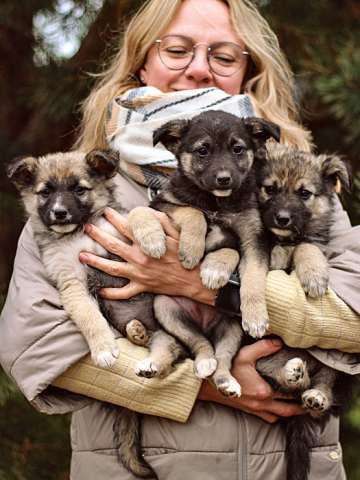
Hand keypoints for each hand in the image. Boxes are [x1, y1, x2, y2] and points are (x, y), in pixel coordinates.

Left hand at [79, 207, 216, 304]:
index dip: (114, 218)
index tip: (105, 212)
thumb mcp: (177, 235)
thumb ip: (163, 223)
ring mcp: (138, 274)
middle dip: (98, 235)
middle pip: (112, 245)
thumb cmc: (187, 256)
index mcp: (146, 244)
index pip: (125, 227)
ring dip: (95, 261)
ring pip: (111, 268)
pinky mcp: (142, 287)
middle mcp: (139, 258)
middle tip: (87, 229)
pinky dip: (111, 294)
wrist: (194, 279)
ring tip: (82, 255)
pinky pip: (123, 293)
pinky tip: (100, 291)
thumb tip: (152, 212)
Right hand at [198, 338, 304, 422]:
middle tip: (314, 401)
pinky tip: (280, 409)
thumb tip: (280, 342)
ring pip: (280, 415)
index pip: (290, 393)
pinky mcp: (249, 410)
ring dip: (291, 413)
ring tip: (301, 406)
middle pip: (289, 409)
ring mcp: (255, 409)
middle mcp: (262, 403)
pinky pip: (268, 418)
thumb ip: (263, 347)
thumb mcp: (243, 354)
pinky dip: (277, 415)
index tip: (313, 385)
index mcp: (264, 391)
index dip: (302, 390)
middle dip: (302, 407)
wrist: (205, 385)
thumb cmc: (224, 369)